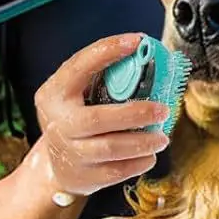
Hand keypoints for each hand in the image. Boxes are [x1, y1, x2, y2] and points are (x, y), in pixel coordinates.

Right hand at [32, 35, 170, 203]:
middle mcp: (59, 123)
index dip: (107, 51)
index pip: (79, 67)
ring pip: (111, 149)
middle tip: (163, 109)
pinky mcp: (86, 177)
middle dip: (135, 114)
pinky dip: (139, 162)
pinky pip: (118, 171)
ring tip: (162, 137)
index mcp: (55, 94)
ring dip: (143, 141)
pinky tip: (150, 154)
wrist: (56, 165)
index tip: (136, 42)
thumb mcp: (76, 95)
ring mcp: (71, 153)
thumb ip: (102, 79)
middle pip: (98, 119)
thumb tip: (147, 59)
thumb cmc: (75, 119)